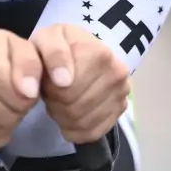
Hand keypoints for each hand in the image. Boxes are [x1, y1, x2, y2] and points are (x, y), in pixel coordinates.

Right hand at [0, 27, 42, 151]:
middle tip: (12, 96)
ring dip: (6, 124)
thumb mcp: (18, 44)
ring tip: (2, 105)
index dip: (29, 96)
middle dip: (18, 110)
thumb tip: (29, 93)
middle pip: (8, 118)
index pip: (21, 100)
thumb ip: (30, 64)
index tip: (23, 86)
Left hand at [30, 24, 130, 144]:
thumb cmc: (61, 45)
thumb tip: (63, 81)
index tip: (49, 80)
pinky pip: (93, 133)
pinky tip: (70, 116)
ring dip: (64, 117)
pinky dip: (76, 130)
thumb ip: (53, 53)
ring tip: (61, 101)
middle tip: (53, 92)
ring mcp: (122, 93)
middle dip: (56, 104)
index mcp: (98, 53)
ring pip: (82, 123)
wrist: (82, 49)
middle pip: (74, 109)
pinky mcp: (121, 109)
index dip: (50, 90)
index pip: (66, 90)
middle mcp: (116, 74)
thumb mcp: (48, 37)